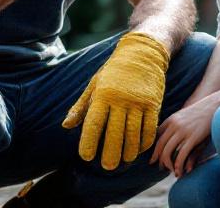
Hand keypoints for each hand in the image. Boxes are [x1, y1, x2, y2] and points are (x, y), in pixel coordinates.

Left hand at [62, 32, 169, 169]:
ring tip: (123, 161)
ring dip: (128, 151)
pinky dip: (144, 142)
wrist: (144, 52)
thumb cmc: (114, 70)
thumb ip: (81, 106)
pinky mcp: (154, 103)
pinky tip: (138, 150)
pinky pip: (149, 128)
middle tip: (107, 166)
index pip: (94, 123)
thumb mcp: (94, 84)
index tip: (86, 156)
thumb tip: (66, 126)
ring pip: (134, 134)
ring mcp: (139, 102)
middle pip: (115, 133)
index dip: (89, 141)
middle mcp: (121, 99)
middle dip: (111, 153)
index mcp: (103, 94)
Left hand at [150, 92, 219, 176]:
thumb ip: (179, 130)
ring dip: (167, 164)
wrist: (216, 105)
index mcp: (171, 120)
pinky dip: (178, 165)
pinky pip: (181, 155)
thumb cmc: (203, 113)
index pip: (157, 136)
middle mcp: (173, 125)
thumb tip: (173, 140)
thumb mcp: (187, 119)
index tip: (153, 158)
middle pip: (160, 146)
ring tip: (172, 171)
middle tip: (161, 168)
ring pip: (167, 152)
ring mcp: (182, 131)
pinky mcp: (192, 138)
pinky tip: (180, 171)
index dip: (154, 149)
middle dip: (159, 159)